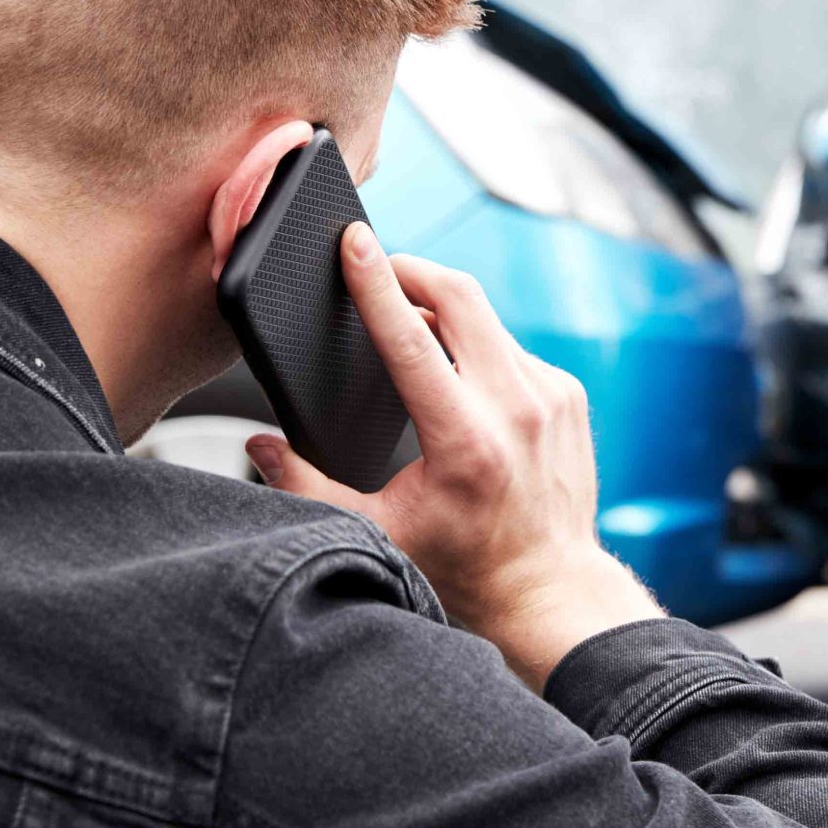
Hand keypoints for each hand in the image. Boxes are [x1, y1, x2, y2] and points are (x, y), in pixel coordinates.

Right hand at [246, 222, 660, 688]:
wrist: (548, 587)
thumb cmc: (463, 565)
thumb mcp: (375, 531)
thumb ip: (307, 485)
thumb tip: (259, 444)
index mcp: (464, 439)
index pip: (411, 338)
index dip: (377, 283)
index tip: (355, 240)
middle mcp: (515, 408)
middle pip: (461, 298)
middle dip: (413, 270)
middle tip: (377, 264)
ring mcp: (550, 397)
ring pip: (488, 318)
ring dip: (444, 309)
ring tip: (407, 320)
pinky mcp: (568, 395)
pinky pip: (512, 346)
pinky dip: (478, 344)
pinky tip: (456, 366)